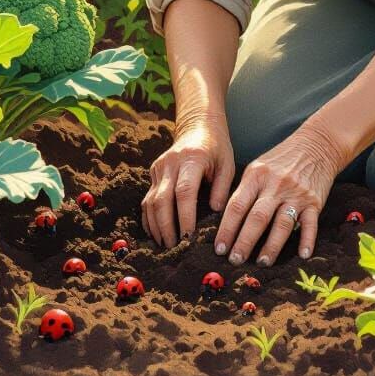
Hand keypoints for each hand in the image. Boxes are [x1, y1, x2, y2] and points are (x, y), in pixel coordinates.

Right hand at [141, 115, 235, 249]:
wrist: (197, 126)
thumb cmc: (217, 148)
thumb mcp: (227, 164)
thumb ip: (223, 188)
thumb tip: (216, 213)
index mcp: (191, 159)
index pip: (184, 192)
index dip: (184, 217)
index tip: (189, 238)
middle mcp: (170, 163)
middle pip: (162, 200)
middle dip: (167, 228)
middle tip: (175, 249)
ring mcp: (159, 167)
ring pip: (150, 202)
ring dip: (156, 227)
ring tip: (166, 247)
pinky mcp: (153, 172)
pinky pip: (147, 200)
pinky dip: (149, 219)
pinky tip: (156, 234)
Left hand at [213, 127, 340, 267]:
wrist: (316, 144)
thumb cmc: (282, 159)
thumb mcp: (259, 167)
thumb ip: (245, 190)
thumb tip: (228, 222)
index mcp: (256, 176)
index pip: (237, 206)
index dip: (226, 229)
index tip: (219, 248)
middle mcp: (275, 185)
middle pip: (257, 218)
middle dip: (244, 242)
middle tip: (235, 261)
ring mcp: (296, 194)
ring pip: (282, 224)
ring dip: (271, 246)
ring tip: (262, 262)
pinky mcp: (314, 201)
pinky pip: (310, 224)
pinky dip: (307, 240)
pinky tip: (302, 256)